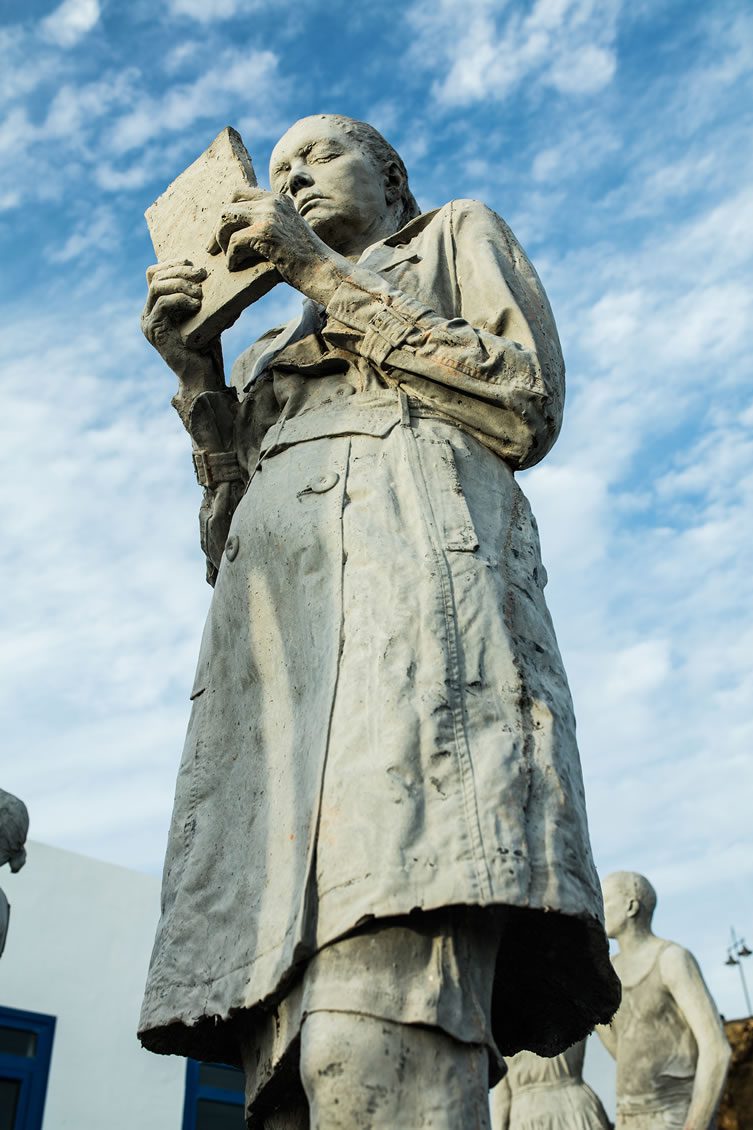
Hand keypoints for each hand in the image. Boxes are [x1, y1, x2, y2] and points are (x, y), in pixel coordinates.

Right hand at [141, 259, 221, 387]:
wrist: (202, 375)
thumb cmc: (207, 348)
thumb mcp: (207, 315)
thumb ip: (206, 297)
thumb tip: (223, 276)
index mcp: (157, 306)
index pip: (155, 273)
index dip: (172, 264)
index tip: (194, 264)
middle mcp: (149, 312)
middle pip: (155, 276)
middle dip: (179, 270)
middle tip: (201, 274)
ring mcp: (149, 321)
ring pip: (157, 287)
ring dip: (181, 284)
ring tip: (200, 292)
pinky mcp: (153, 330)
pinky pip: (163, 304)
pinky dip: (181, 299)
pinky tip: (197, 305)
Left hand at [208, 188, 348, 304]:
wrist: (324, 273)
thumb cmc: (306, 263)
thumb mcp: (286, 235)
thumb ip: (266, 227)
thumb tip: (235, 234)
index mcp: (278, 200)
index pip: (240, 193)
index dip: (227, 213)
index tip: (222, 233)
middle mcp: (273, 202)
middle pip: (228, 205)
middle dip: (218, 228)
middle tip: (213, 248)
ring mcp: (269, 215)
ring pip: (226, 219)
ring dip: (221, 241)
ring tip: (229, 258)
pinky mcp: (265, 233)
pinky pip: (233, 242)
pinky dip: (231, 258)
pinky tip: (236, 267)